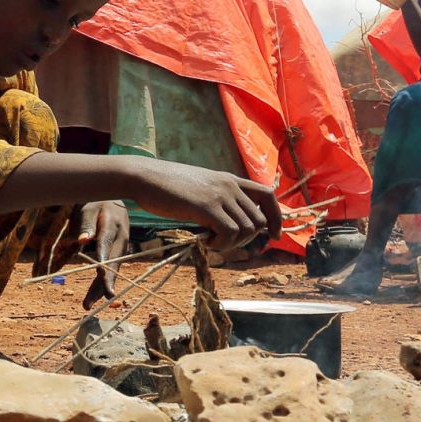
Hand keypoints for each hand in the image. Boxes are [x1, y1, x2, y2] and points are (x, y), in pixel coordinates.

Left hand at [77, 200, 129, 305]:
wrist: (113, 199)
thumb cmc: (96, 202)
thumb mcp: (88, 208)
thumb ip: (86, 224)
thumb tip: (82, 240)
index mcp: (112, 225)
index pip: (106, 244)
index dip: (103, 260)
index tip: (99, 275)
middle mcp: (120, 239)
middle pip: (112, 264)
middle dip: (102, 284)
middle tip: (89, 303)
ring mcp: (121, 247)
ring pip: (113, 270)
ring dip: (100, 288)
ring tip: (86, 305)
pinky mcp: (118, 252)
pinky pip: (112, 269)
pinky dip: (103, 282)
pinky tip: (95, 295)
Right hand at [130, 161, 278, 253]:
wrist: (144, 177)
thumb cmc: (166, 186)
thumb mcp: (199, 188)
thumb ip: (217, 200)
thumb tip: (227, 226)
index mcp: (230, 180)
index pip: (267, 196)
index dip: (276, 218)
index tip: (273, 235)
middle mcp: (230, 186)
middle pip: (259, 220)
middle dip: (247, 239)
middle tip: (224, 243)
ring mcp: (220, 195)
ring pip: (248, 229)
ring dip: (232, 243)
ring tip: (211, 241)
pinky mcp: (207, 206)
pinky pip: (231, 233)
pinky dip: (222, 244)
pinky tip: (205, 241)